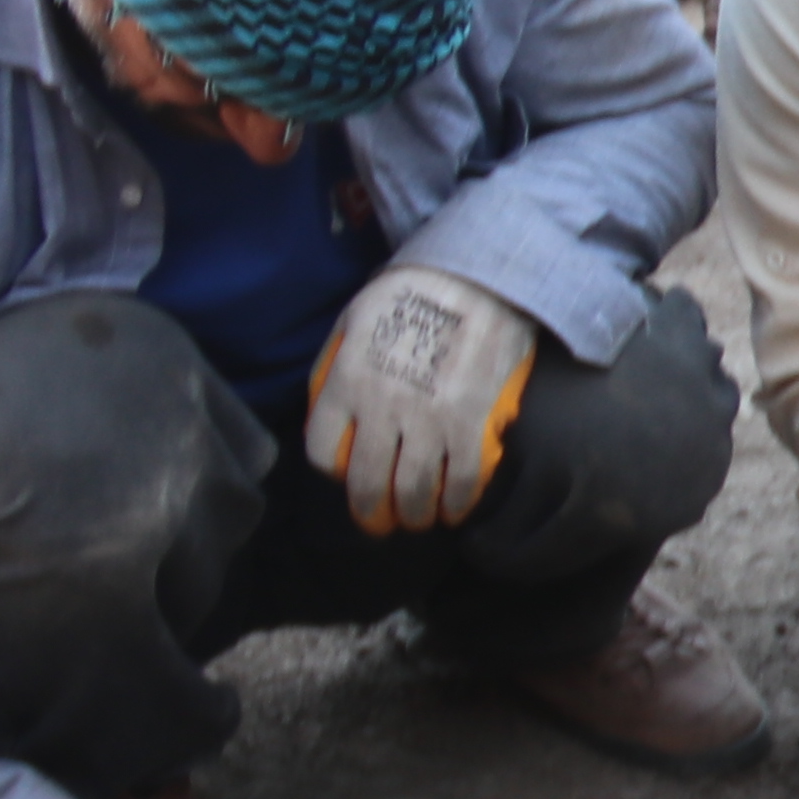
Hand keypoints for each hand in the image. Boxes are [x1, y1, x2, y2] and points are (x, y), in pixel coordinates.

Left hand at [303, 263, 541, 534]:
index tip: (347, 472)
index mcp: (347, 383)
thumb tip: (332, 409)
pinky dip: (458, 503)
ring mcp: (429, 420)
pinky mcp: (473, 424)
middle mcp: (382, 409)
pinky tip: (455, 509)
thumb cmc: (410, 294)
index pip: (323, 451)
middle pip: (366, 483)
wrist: (474, 278)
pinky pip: (463, 481)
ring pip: (413, 491)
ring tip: (418, 518)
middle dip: (370, 511)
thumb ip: (338, 367)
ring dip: (413, 514)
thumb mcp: (353, 321)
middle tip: (378, 520)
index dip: (334, 468)